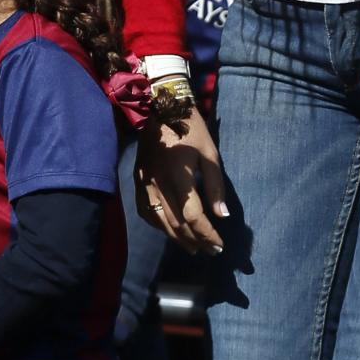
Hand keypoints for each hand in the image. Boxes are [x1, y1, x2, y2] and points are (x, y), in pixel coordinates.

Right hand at [134, 107, 227, 255]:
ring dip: (177, 239)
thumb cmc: (191, 129)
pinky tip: (170, 232)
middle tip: (210, 251)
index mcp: (179, 176)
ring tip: (193, 249)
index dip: (207, 234)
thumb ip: (215, 186)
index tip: (219, 245)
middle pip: (177, 224)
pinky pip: (147, 212)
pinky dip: (160, 226)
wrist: (160, 108)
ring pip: (160, 222)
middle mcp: (159, 184)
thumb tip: (222, 215)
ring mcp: (144, 184)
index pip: (193, 216)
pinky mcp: (138, 181)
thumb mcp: (210, 155)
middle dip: (195, 241)